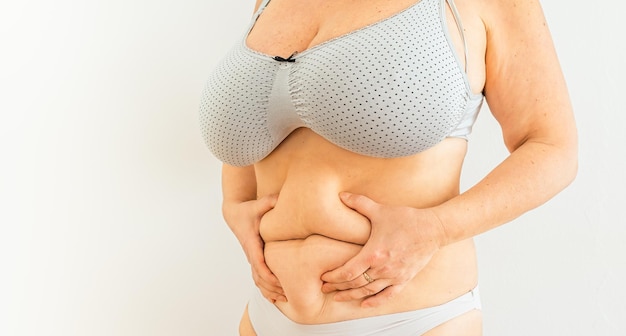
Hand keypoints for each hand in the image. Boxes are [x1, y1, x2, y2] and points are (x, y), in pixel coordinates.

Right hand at [223, 194, 286, 302]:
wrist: (235, 214)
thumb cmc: (248, 209)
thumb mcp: (258, 204)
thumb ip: (269, 201)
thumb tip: (280, 197)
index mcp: (251, 242)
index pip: (259, 262)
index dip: (268, 273)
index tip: (279, 281)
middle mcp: (250, 253)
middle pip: (260, 275)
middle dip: (273, 286)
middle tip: (289, 294)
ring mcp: (251, 257)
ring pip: (258, 279)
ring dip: (270, 290)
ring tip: (285, 299)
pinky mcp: (254, 258)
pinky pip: (258, 277)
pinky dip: (265, 289)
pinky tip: (275, 299)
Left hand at [321, 192, 445, 307]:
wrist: (433, 229)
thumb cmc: (407, 219)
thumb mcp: (380, 210)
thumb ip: (359, 203)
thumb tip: (341, 195)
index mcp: (374, 254)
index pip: (348, 272)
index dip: (334, 277)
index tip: (324, 277)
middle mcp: (383, 268)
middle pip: (355, 284)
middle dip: (338, 287)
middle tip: (325, 288)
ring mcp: (394, 276)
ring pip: (369, 291)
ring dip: (352, 295)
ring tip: (338, 296)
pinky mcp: (404, 279)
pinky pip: (388, 295)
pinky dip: (375, 301)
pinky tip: (364, 304)